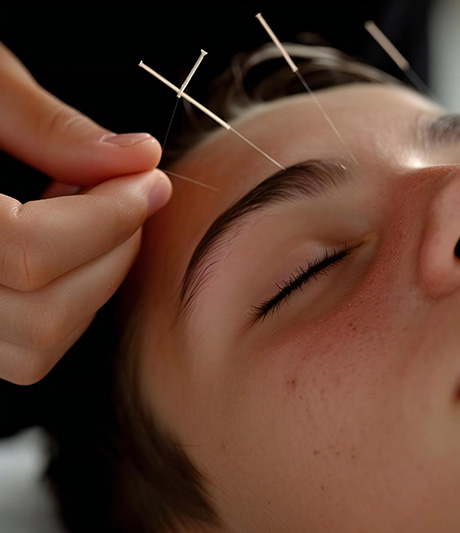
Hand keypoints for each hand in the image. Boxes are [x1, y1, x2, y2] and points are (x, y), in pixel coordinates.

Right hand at [0, 42, 170, 384]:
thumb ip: (48, 127)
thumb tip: (135, 157)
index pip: (30, 253)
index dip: (110, 216)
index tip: (148, 180)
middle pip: (42, 316)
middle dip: (110, 251)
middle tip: (125, 195)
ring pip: (34, 348)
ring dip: (87, 285)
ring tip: (77, 216)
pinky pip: (18, 351)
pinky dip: (57, 306)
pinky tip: (52, 245)